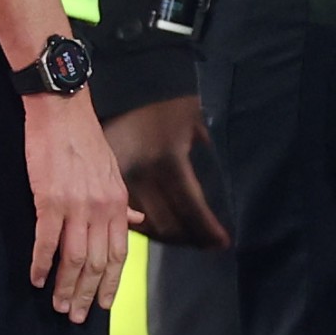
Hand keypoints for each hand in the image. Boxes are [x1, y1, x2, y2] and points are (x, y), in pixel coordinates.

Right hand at [24, 91, 131, 320]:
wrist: (62, 112)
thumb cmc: (85, 142)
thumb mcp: (113, 173)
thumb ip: (122, 204)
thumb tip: (137, 224)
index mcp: (117, 204)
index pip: (119, 255)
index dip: (111, 285)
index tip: (103, 307)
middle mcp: (101, 209)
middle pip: (97, 264)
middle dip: (86, 295)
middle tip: (75, 316)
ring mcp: (76, 206)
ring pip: (74, 259)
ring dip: (64, 286)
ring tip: (57, 305)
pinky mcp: (49, 200)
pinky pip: (46, 241)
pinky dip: (40, 264)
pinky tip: (35, 279)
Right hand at [104, 93, 228, 248]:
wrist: (126, 89)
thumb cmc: (168, 104)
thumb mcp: (198, 121)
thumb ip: (211, 152)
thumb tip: (229, 183)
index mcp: (168, 161)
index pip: (191, 208)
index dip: (208, 230)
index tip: (222, 243)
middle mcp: (142, 176)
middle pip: (168, 224)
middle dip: (190, 239)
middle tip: (207, 245)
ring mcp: (119, 182)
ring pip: (146, 225)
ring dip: (168, 237)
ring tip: (188, 240)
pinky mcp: (106, 183)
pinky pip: (127, 216)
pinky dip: (146, 227)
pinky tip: (161, 228)